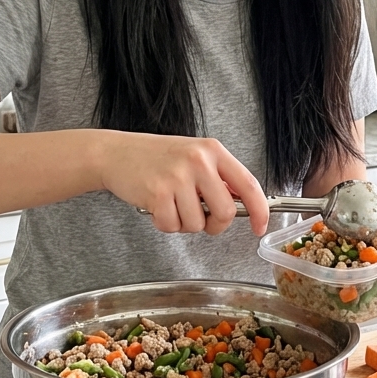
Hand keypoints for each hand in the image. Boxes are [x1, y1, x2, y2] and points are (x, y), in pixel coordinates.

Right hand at [99, 132, 268, 235]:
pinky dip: (165, 224)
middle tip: (200, 215)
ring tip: (171, 203)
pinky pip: (173, 226)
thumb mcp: (194, 156)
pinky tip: (158, 206)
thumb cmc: (156, 157)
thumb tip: (242, 204)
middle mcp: (198, 161)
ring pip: (198, 224)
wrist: (116, 153)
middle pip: (225, 212)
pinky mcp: (158, 193)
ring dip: (184, 223)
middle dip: (214, 224)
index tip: (260, 226)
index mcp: (213, 151)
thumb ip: (218, 178)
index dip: (260, 210)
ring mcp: (178, 177)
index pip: (248, 184)